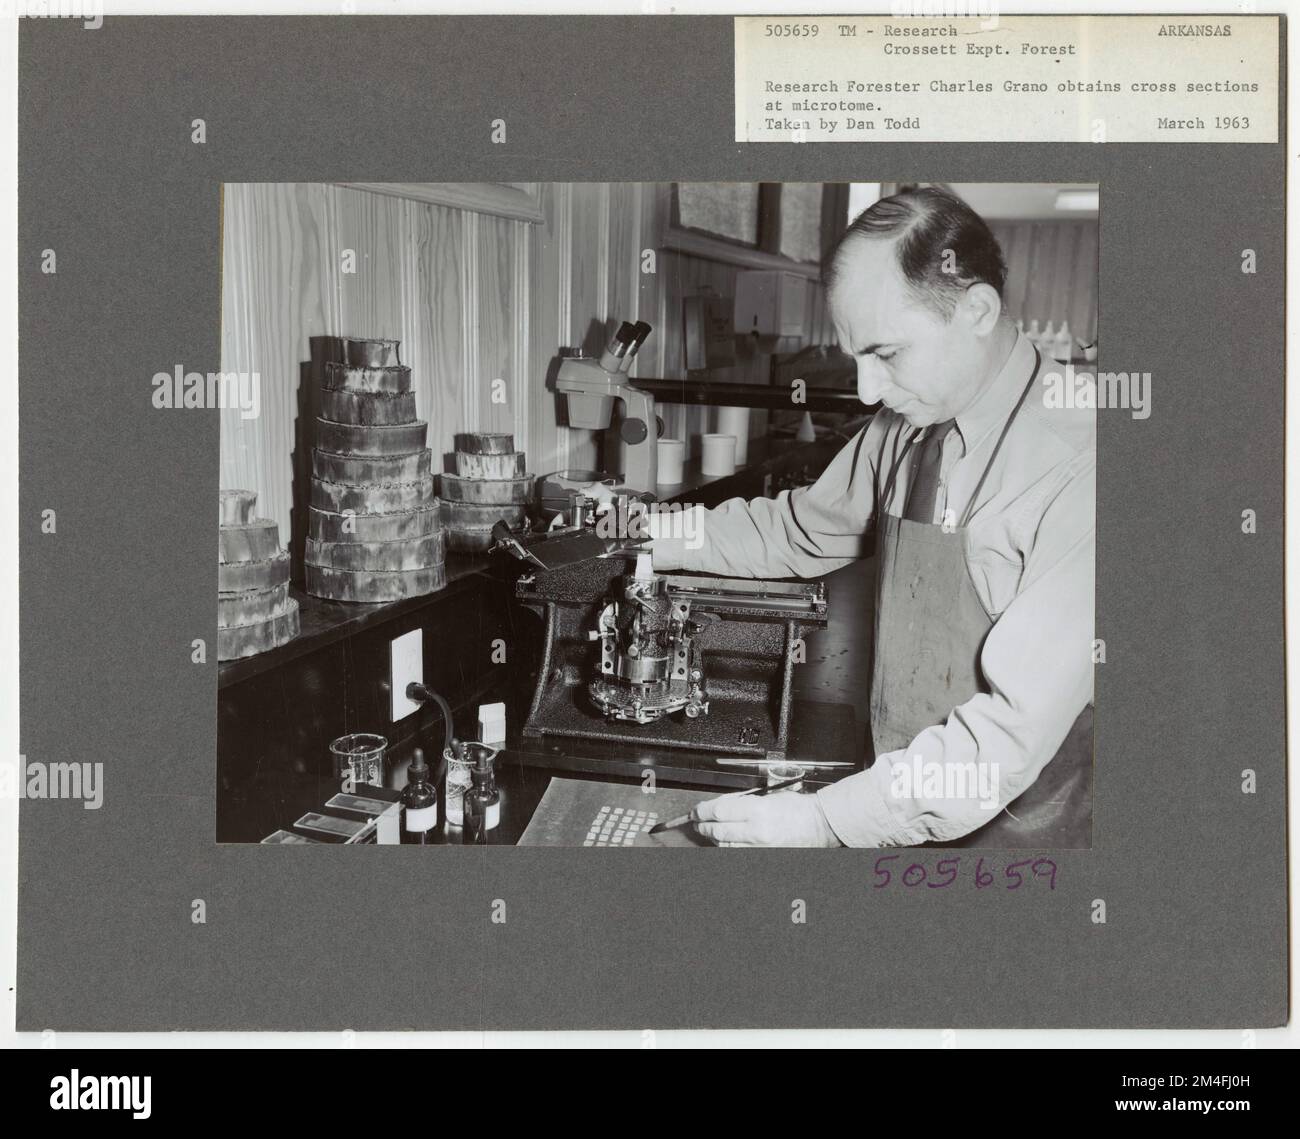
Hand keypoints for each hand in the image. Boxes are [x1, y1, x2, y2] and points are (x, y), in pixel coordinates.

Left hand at [692, 791, 840, 847]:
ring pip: (725, 846)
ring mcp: (760, 848)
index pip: (719, 811)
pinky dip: (728, 848)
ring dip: (714, 839)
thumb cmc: (798, 809)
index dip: (703, 811)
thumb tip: (721, 807)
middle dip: (704, 826)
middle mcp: (757, 832)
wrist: (819, 825)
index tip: (696, 810)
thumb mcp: (768, 797)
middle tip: (698, 822)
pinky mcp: (764, 857)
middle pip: (718, 831)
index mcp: (758, 811)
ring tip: (709, 832)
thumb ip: (743, 803)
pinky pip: (738, 854)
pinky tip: (725, 843)